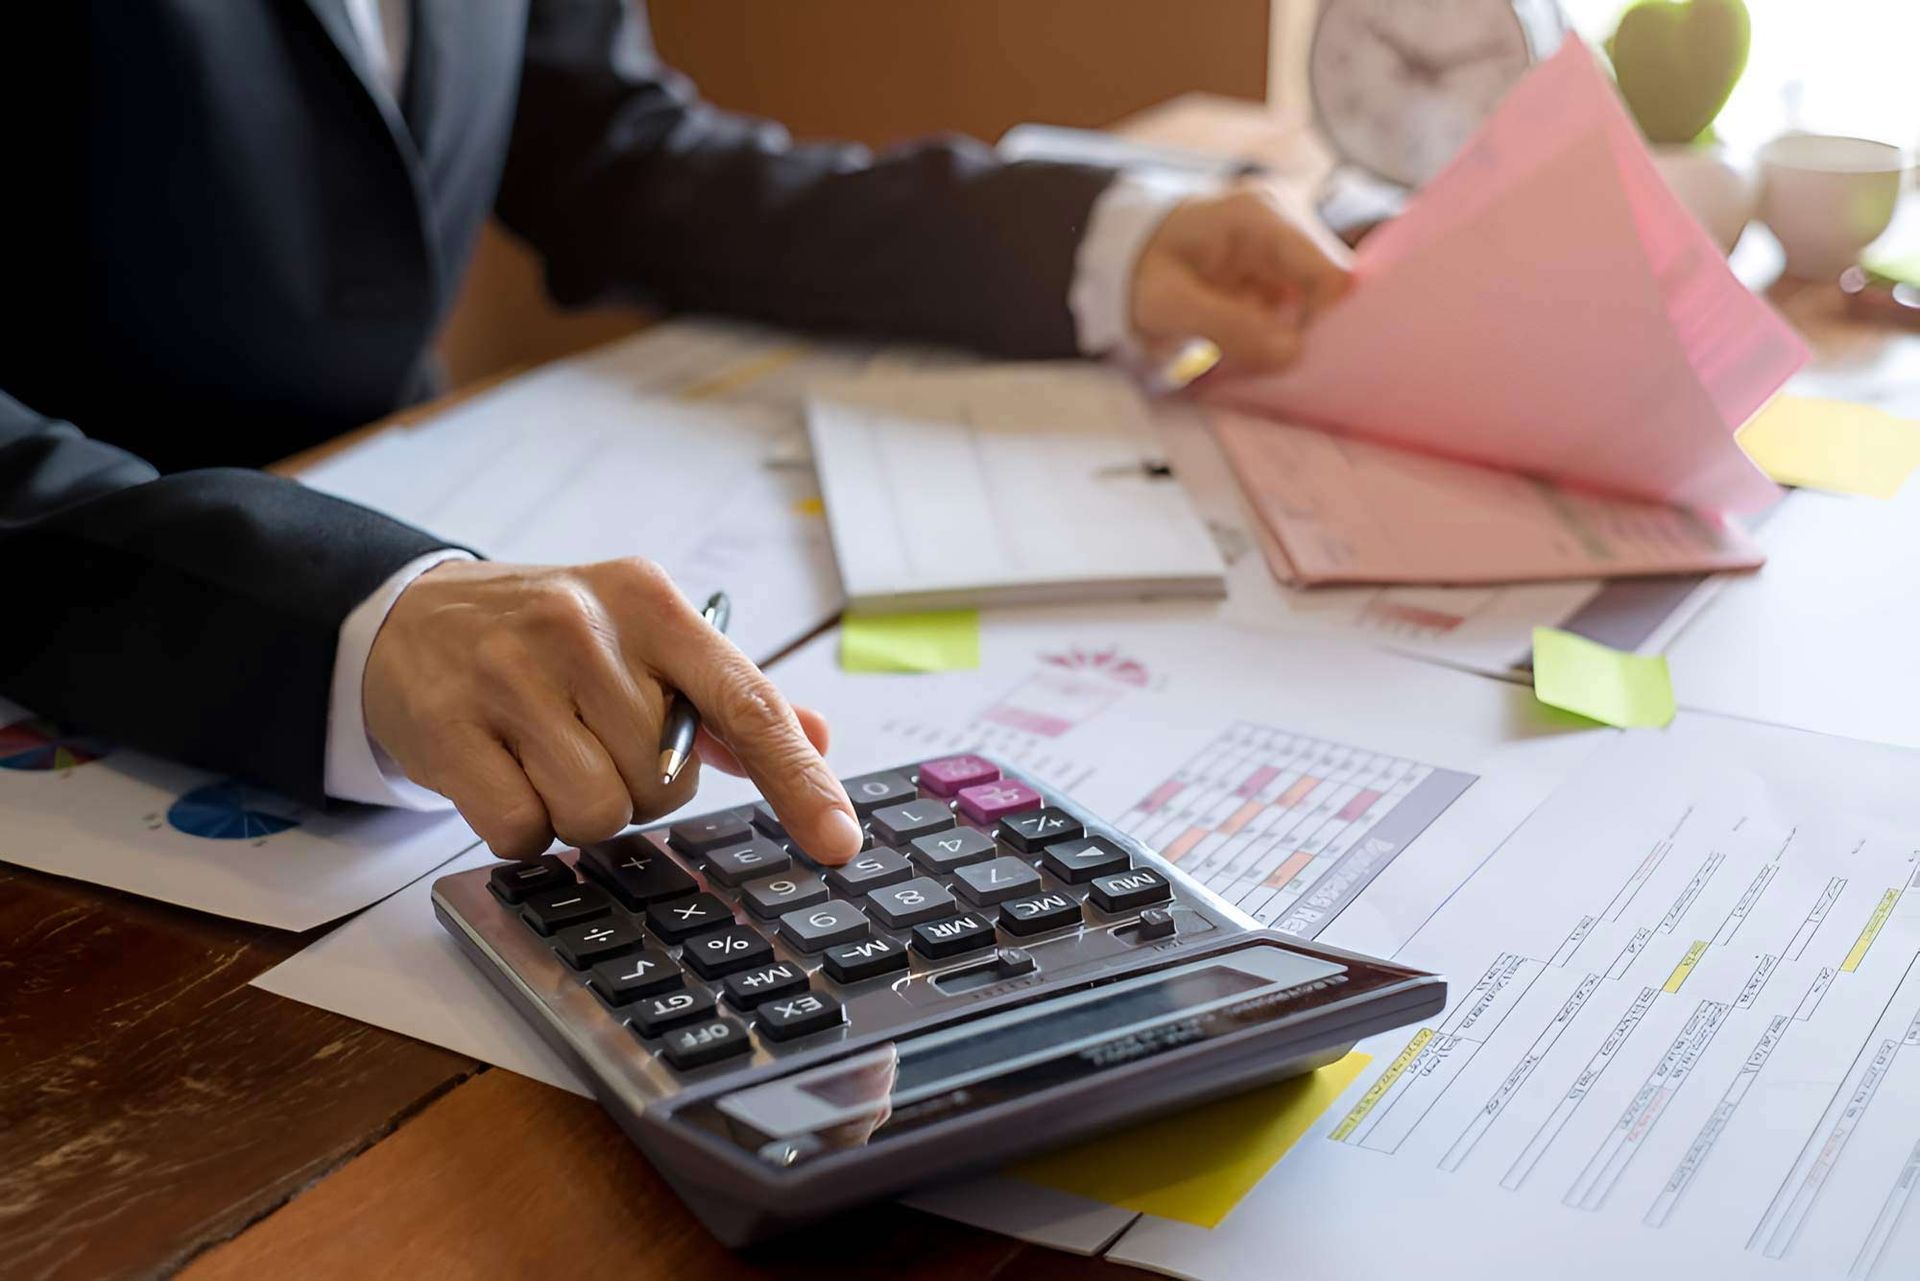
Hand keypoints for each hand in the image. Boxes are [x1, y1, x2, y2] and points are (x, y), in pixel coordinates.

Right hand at [362, 558, 864, 862]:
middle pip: (664, 782)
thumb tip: (818, 737)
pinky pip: (521, 832)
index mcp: (652, 604)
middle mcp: (585, 627)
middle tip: (592, 741)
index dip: (799, 780)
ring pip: (597, 814)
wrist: (410, 616)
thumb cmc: (547, 639)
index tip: (839, 842)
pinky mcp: (450, 726)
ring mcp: (511, 674)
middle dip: (639, 787)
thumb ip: (729, 697)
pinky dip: (521, 828)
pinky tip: (503, 775)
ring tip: (546, 756)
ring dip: (580, 812)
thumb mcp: (644, 640)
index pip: (747, 704)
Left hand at [1131, 184, 1352, 375]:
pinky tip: (1251, 341)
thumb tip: (1294, 354)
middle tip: (1269, 363)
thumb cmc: (1139, 271)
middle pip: (1330, 288)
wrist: (1123, 254)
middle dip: (1308, 331)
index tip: (1296, 358)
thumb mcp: (1170, 305)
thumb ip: (1230, 328)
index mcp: (1260, 217)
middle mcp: (1285, 218)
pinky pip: (1300, 304)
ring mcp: (1285, 240)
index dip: (1327, 322)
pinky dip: (1281, 330)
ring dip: (1293, 334)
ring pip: (1318, 300)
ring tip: (1250, 351)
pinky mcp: (1280, 263)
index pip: (1331, 274)